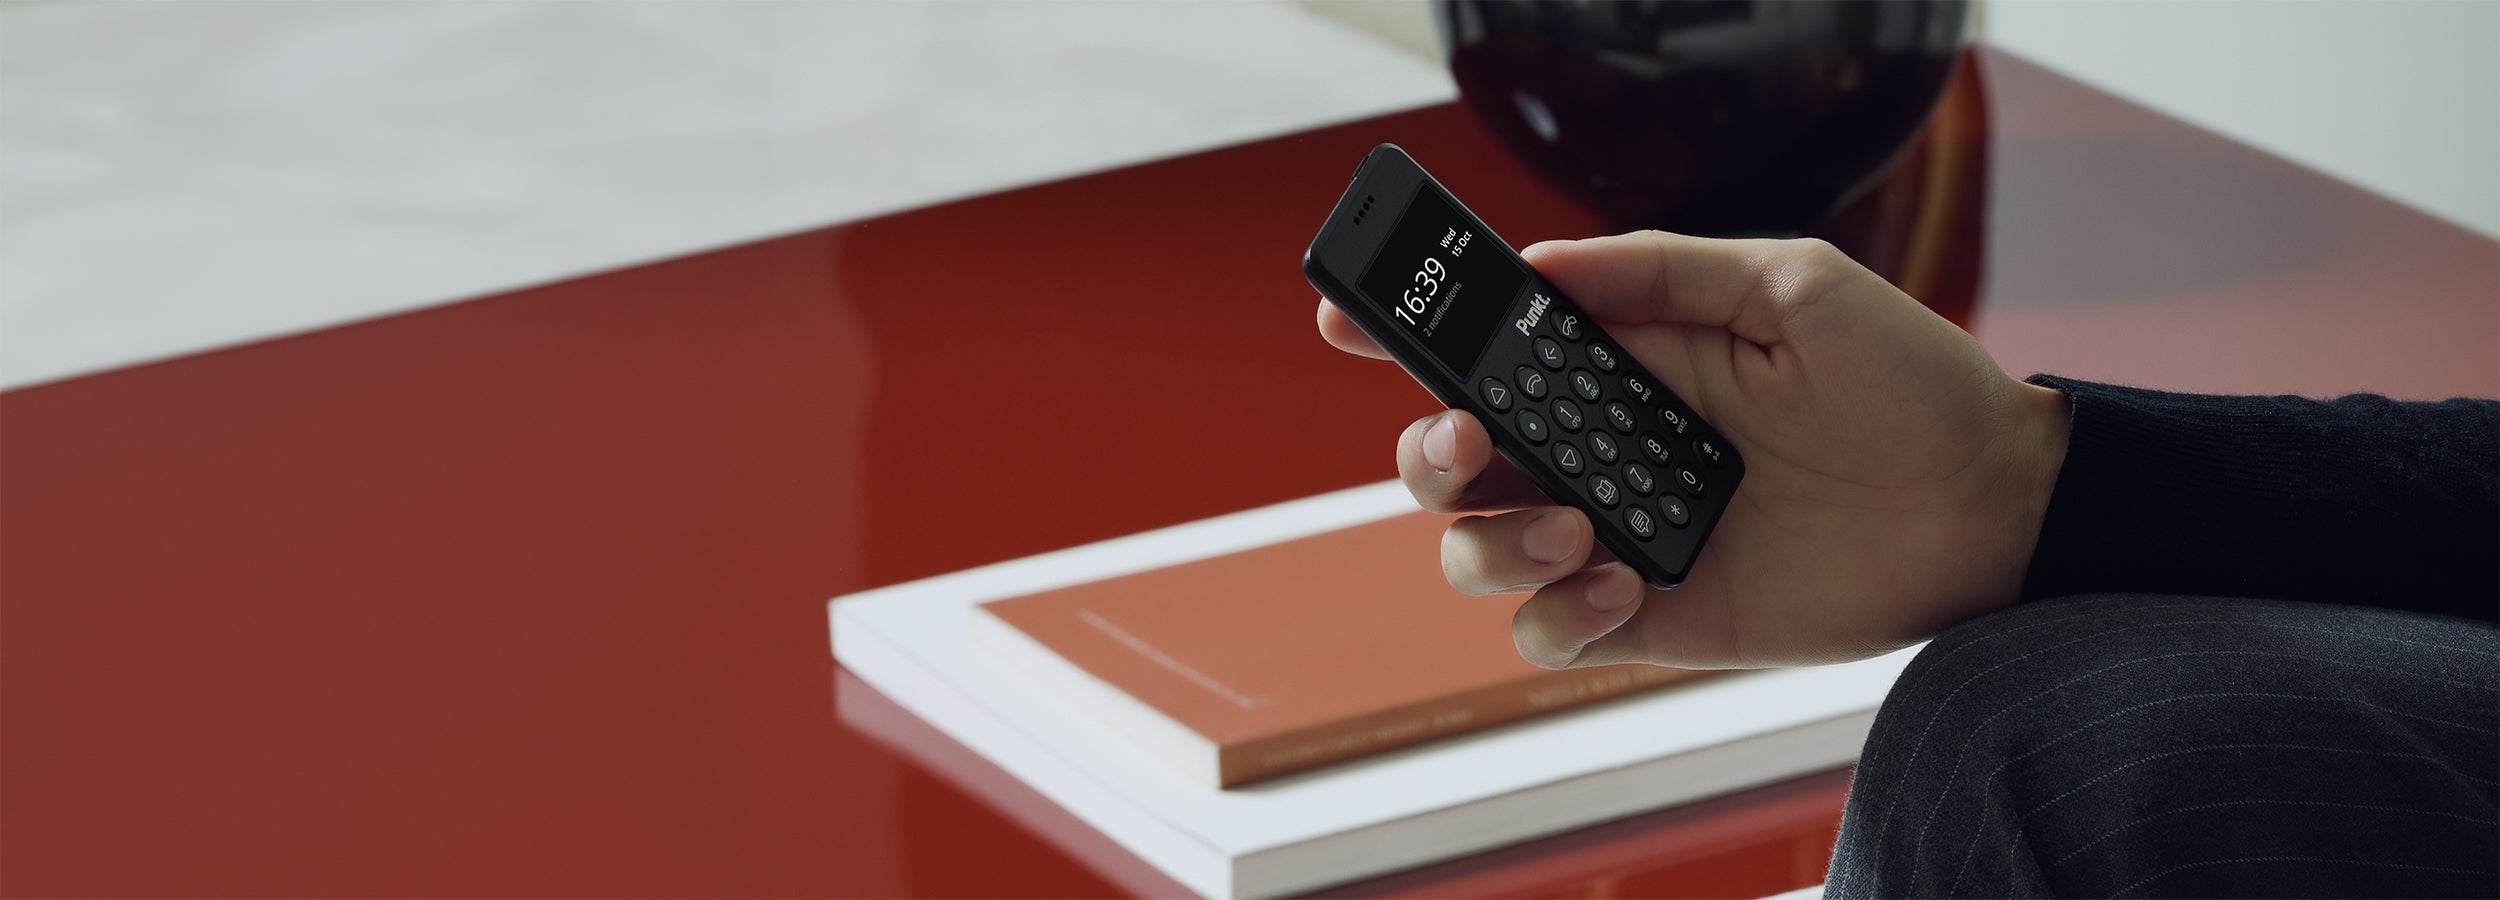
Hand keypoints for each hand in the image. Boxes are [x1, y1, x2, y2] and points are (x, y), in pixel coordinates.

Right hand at [1317, 232, 2068, 668]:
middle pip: (1444, 461)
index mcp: (1617, 362)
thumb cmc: (1905, 380)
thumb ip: (1659, 272)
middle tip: (1472, 439)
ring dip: (1494, 539)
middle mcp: (1598, 451)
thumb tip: (1539, 265)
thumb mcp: (1789, 283)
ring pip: (1473, 552)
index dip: (1399, 332)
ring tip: (1586, 526)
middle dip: (1425, 451)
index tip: (1343, 317)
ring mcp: (1616, 538)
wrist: (1993, 504)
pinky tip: (1627, 580)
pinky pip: (1546, 634)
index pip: (1483, 347)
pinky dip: (1559, 614)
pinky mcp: (1651, 617)